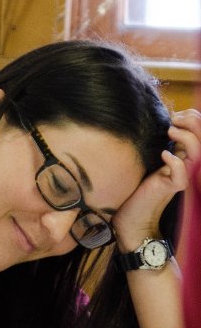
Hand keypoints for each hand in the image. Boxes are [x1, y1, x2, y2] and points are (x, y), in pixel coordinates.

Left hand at [112, 109, 200, 247]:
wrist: (133, 213)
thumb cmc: (139, 184)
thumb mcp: (151, 158)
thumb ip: (161, 143)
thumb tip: (163, 120)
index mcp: (186, 155)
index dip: (194, 118)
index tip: (176, 114)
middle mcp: (189, 165)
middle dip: (193, 123)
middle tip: (174, 118)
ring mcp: (183, 176)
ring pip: (198, 154)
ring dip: (186, 138)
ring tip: (170, 131)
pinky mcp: (173, 187)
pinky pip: (182, 173)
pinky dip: (174, 161)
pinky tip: (164, 154)